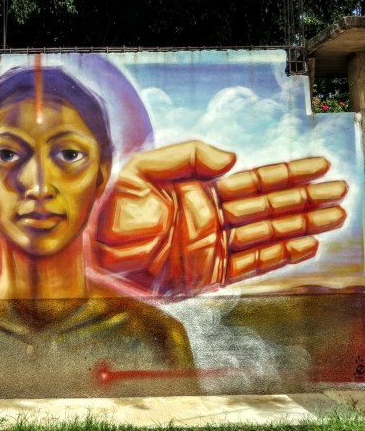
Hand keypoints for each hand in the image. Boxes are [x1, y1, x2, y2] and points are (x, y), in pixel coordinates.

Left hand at [93, 141, 346, 295]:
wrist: (90, 253)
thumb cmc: (109, 211)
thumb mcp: (142, 170)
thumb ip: (188, 156)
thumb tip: (234, 159)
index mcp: (199, 191)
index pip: (253, 181)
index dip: (287, 174)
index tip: (318, 166)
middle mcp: (212, 219)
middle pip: (269, 207)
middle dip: (304, 199)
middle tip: (340, 191)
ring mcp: (212, 248)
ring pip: (267, 234)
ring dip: (301, 226)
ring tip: (334, 216)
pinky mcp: (208, 275)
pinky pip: (251, 264)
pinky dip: (279, 256)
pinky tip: (304, 246)